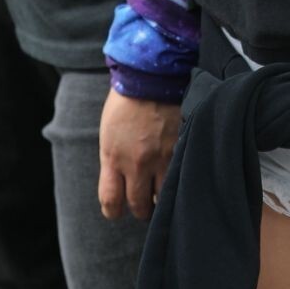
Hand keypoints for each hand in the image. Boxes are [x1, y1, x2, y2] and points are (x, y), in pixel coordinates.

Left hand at [99, 88, 180, 218]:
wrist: (152, 77)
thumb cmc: (126, 102)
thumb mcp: (109, 133)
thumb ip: (114, 160)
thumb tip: (121, 181)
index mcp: (113, 157)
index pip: (111, 201)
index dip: (113, 211)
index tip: (117, 210)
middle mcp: (136, 163)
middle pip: (138, 205)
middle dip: (140, 209)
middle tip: (143, 204)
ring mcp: (161, 158)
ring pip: (162, 198)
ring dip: (161, 199)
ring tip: (161, 193)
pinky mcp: (180, 149)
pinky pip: (179, 177)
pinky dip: (177, 181)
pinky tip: (176, 177)